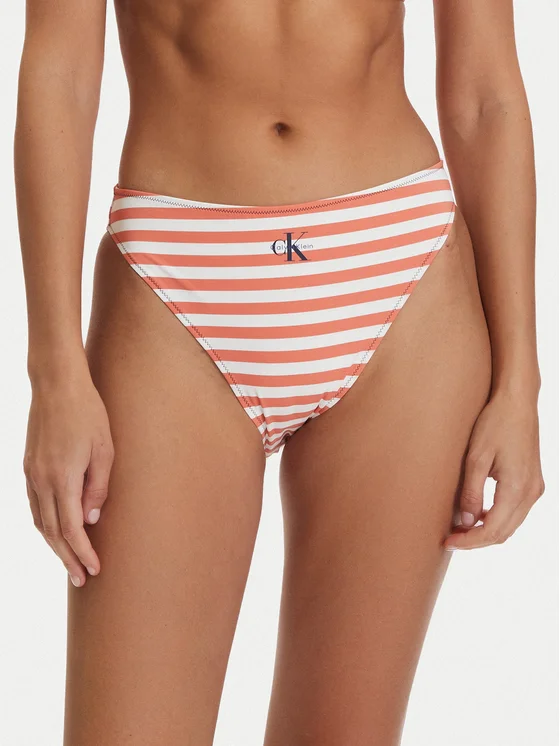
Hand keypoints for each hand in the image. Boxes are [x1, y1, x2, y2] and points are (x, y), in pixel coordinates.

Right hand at [23, 376, 113, 585]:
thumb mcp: (105, 449)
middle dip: (67, 558)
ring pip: (40, 520)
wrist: (57, 385)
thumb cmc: (89, 413)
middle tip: (81, 579)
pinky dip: (44, 524)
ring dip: (54, 544)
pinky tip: (54, 531)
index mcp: (62, 478)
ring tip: (69, 561)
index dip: (83, 552)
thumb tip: (91, 519)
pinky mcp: (28, 466)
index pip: (71, 528)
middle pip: (52, 532)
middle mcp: (41, 480)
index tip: (94, 569)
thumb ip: (98, 487)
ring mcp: (31, 474)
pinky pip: (34, 505)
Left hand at [444, 390, 544, 549]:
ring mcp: (535, 488)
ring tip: (460, 528)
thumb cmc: (494, 424)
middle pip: (503, 533)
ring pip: (510, 524)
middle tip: (450, 539)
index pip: (492, 530)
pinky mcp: (533, 482)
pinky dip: (496, 518)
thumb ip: (471, 493)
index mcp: (517, 488)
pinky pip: (515, 511)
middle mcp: (531, 493)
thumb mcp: (476, 457)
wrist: (517, 402)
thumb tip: (466, 523)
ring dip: (486, 531)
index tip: (448, 542)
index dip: (469, 541)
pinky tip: (477, 513)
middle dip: (476, 540)